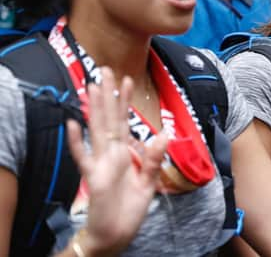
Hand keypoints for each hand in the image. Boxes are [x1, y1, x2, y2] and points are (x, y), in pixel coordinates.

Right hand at [66, 68, 166, 255]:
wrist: (115, 235)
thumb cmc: (128, 210)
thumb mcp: (148, 183)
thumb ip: (155, 159)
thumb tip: (165, 133)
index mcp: (123, 154)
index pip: (123, 121)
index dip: (124, 100)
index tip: (126, 78)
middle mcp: (110, 154)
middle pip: (108, 118)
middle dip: (107, 95)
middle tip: (104, 69)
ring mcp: (99, 164)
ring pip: (96, 131)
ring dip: (93, 109)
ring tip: (91, 86)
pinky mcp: (92, 178)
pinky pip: (83, 157)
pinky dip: (77, 142)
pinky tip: (72, 124)